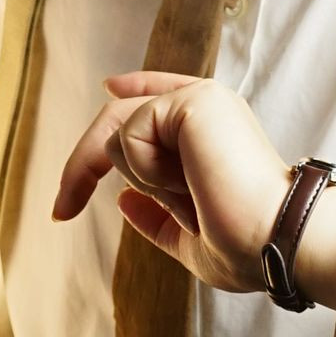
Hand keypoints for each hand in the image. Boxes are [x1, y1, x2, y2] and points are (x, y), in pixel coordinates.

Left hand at [53, 71, 335, 308]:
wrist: (275, 245)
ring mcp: (201, 100)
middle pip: (121, 118)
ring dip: (141, 181)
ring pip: (119, 130)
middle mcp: (208, 108)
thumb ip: (157, 218)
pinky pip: (129, 134)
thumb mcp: (190, 239)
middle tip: (60, 210)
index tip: (109, 88)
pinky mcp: (193, 101)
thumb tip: (123, 200)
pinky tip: (185, 184)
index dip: (131, 92)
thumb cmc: (248, 248)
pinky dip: (145, 171)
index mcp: (213, 131)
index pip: (162, 98)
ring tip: (188, 200)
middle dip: (81, 166)